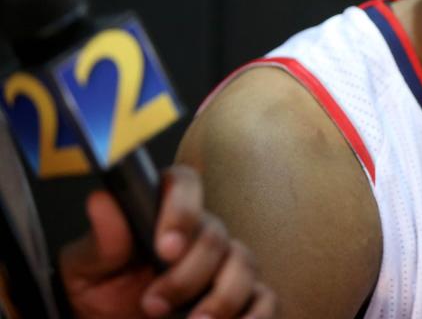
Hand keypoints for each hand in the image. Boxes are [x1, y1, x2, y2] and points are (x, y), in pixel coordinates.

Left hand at [59, 165, 275, 318]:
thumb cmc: (99, 297)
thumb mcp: (87, 271)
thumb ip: (102, 241)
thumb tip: (102, 201)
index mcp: (163, 214)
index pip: (184, 184)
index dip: (182, 209)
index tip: (166, 248)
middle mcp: (201, 233)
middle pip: (215, 235)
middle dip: (187, 274)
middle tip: (152, 305)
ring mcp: (225, 266)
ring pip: (244, 265)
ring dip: (221, 298)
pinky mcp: (244, 300)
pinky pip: (266, 300)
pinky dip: (256, 316)